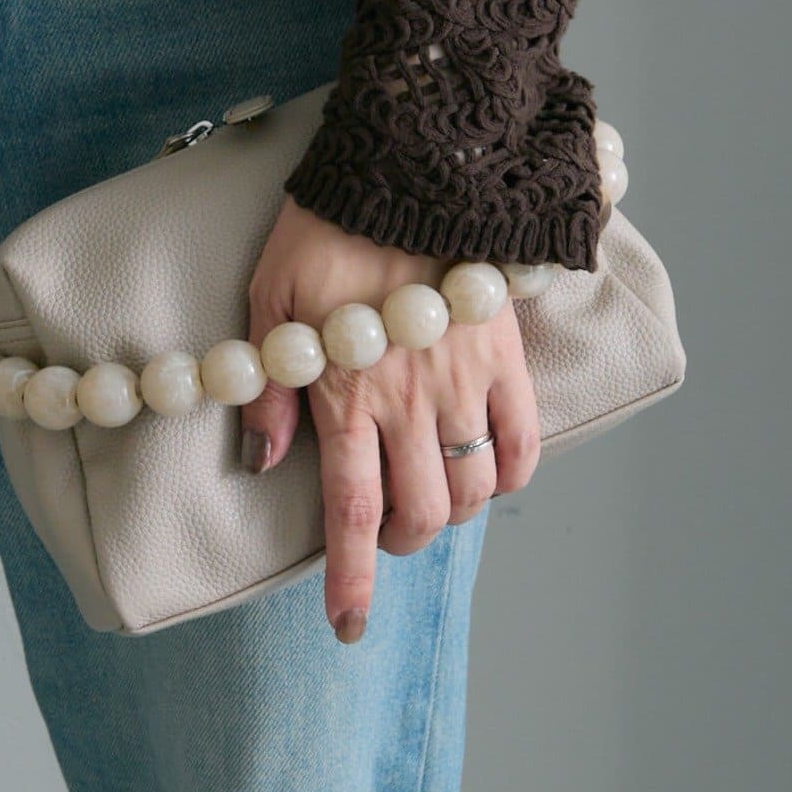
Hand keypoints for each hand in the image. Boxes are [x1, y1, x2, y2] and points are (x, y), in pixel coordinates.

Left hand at [240, 197, 541, 644]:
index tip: (350, 628)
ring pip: (472, 491)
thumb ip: (271, 389)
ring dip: (450, 512)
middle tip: (385, 533)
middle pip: (421, 516)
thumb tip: (269, 458)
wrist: (407, 164)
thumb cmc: (324, 227)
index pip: (353, 515)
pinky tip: (486, 470)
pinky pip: (523, 443)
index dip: (352, 582)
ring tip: (430, 497)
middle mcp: (410, 402)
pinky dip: (509, 474)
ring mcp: (466, 382)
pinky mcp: (506, 356)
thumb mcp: (268, 302)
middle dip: (401, 545)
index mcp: (346, 395)